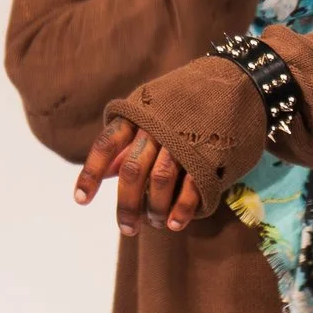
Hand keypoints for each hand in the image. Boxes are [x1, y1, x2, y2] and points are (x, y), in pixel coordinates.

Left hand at [74, 113, 205, 235]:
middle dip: (126, 205)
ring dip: (154, 209)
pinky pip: (191, 186)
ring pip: (160, 181)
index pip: (106, 145)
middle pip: (132, 171)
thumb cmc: (182, 106)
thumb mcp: (150, 114)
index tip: (81, 200)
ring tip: (154, 224)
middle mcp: (156, 127)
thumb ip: (128, 141)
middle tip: (126, 229)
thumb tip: (106, 173)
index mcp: (138, 116)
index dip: (91, 173)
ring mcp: (183, 141)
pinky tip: (174, 224)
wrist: (231, 84)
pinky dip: (181, 209)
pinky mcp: (208, 154)